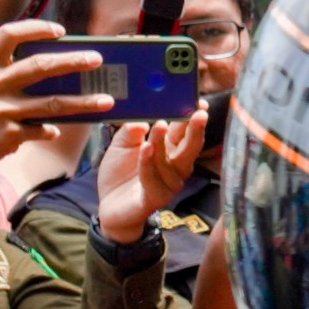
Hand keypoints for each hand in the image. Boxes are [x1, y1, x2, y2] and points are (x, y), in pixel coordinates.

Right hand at [0, 20, 112, 208]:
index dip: (36, 29)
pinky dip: (52, 129)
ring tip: (107, 100)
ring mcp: (0, 112)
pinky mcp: (9, 136)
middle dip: (74, 62)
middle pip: (40, 67)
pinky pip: (43, 130)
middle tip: (97, 59)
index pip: (8, 34)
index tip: (60, 31)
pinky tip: (56, 129)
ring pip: (53, 104)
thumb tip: (44, 63)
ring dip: (84, 102)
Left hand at [94, 110, 207, 245]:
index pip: (186, 133)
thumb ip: (130, 132)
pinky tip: (145, 148)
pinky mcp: (154, 197)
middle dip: (195, 130)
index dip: (193, 119)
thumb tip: (141, 122)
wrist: (109, 205)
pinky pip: (152, 179)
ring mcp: (168, 184)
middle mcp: (175, 168)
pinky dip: (148, 163)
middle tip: (198, 113)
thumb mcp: (121, 146)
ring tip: (160, 125)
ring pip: (171, 163)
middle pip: (190, 148)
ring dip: (164, 143)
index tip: (199, 103)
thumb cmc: (120, 174)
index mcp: (171, 152)